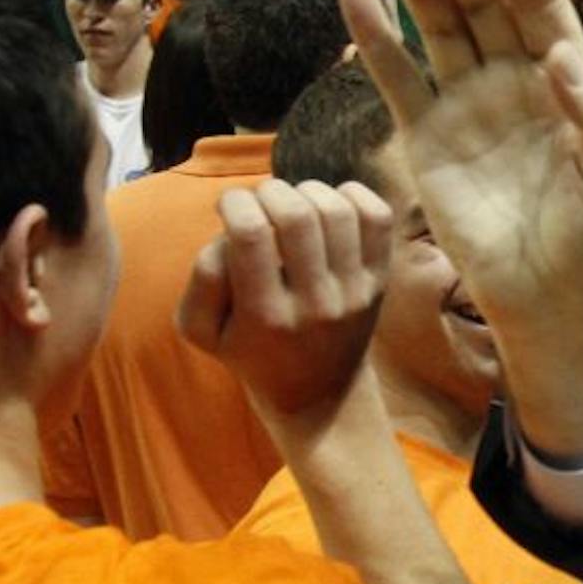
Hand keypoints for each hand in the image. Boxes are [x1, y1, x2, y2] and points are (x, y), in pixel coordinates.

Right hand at [175, 178, 392, 424]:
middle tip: (261, 200)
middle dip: (271, 191)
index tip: (229, 205)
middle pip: (297, 216)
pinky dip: (352, 195)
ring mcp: (353, 292)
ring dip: (308, 190)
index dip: (235, 202)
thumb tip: (228, 234)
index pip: (251, 235)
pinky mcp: (380, 281)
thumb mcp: (204, 331)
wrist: (318, 392)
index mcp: (265, 315)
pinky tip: (330, 205)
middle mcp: (315, 303)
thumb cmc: (250, 352)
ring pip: (337, 211)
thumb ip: (202, 280)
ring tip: (293, 202)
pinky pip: (377, 218)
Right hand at [355, 0, 582, 337]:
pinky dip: (376, 39)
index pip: (539, 3)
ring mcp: (467, 106)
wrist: (549, 302)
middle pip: (484, 5)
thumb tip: (561, 57)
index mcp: (566, 79)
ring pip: (439, 30)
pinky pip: (397, 79)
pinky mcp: (426, 139)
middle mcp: (513, 80)